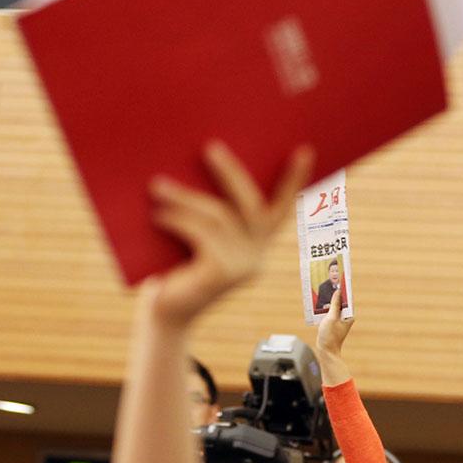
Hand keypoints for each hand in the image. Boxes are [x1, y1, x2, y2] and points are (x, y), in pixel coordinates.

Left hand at [146, 140, 313, 329]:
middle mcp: (257, 258)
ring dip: (186, 197)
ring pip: (219, 217)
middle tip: (210, 147)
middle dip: (231, 174)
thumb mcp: (198, 239)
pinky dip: (177, 220)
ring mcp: (241, 268)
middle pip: (253, 206)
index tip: (304, 150)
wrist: (164, 314)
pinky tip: (157, 215)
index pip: (282, 210)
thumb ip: (210, 215)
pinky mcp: (220, 274)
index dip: (294, 181)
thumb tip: (201, 163)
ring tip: (157, 186)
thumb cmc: (175, 270)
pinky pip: (201, 233)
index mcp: (257, 247)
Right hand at [312, 290, 354, 387]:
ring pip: (334, 306)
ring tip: (323, 290)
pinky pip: (329, 311)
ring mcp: (338, 320)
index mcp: (349, 315)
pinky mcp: (331, 323)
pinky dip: (324, 307)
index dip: (343, 289)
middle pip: (340, 301)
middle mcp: (345, 317)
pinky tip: (319, 302)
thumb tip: (338, 292)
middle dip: (335, 293)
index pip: (347, 299)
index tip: (341, 279)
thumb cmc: (330, 337)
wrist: (326, 351)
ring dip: (329, 300)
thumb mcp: (331, 318)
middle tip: (330, 282)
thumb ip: (335, 304)